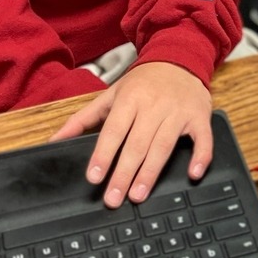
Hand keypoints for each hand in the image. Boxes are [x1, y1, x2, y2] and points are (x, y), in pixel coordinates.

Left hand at [50, 62, 212, 207]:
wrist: (180, 57)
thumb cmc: (143, 82)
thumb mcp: (111, 94)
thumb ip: (82, 119)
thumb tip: (54, 141)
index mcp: (130, 98)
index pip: (114, 129)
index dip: (103, 154)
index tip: (94, 176)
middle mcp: (154, 104)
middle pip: (137, 143)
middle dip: (124, 173)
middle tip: (113, 199)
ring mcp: (179, 110)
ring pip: (164, 144)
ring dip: (151, 172)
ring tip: (137, 195)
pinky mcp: (200, 116)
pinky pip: (203, 137)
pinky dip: (201, 155)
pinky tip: (194, 174)